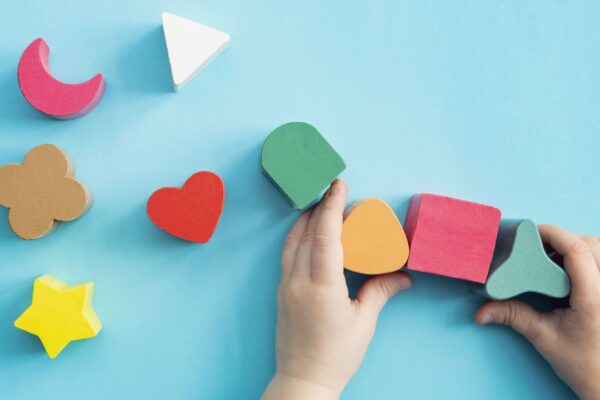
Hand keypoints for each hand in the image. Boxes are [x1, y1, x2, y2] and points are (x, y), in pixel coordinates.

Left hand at [262, 179, 412, 399]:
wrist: (303, 380)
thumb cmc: (336, 356)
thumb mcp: (363, 323)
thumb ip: (380, 292)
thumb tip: (403, 275)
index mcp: (322, 287)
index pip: (324, 235)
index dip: (332, 206)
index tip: (339, 185)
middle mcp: (299, 281)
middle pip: (306, 232)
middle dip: (322, 207)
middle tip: (337, 192)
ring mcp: (285, 286)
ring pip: (291, 241)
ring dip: (306, 219)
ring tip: (322, 206)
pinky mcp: (281, 292)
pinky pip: (287, 254)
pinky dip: (297, 236)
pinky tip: (308, 233)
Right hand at [476, 225, 599, 399]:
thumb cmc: (586, 365)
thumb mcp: (544, 338)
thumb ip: (514, 316)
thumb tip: (481, 311)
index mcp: (594, 297)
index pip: (577, 250)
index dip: (553, 234)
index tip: (530, 231)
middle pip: (592, 243)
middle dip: (564, 238)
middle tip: (538, 246)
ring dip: (578, 246)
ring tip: (553, 258)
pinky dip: (587, 257)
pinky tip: (569, 270)